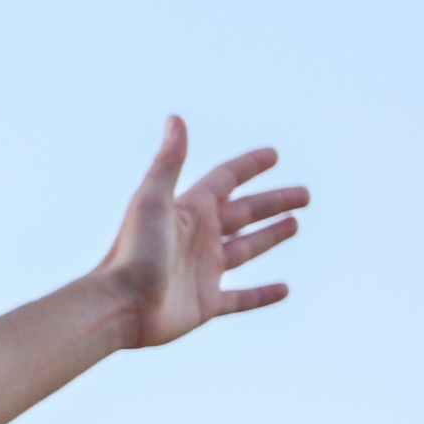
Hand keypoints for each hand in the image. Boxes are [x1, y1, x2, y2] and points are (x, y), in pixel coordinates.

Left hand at [98, 117, 308, 348]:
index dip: (249, 166)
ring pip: (246, 249)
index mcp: (188, 212)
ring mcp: (202, 271)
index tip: (274, 155)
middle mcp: (197, 238)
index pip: (225, 181)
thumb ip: (168, 162)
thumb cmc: (132, 252)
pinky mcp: (206, 303)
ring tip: (295, 224)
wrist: (118, 305)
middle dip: (273, 202)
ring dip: (270, 236)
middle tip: (305, 194)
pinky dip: (263, 295)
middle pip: (244, 213)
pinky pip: (242, 298)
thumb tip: (176, 118)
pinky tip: (284, 289)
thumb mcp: (152, 201)